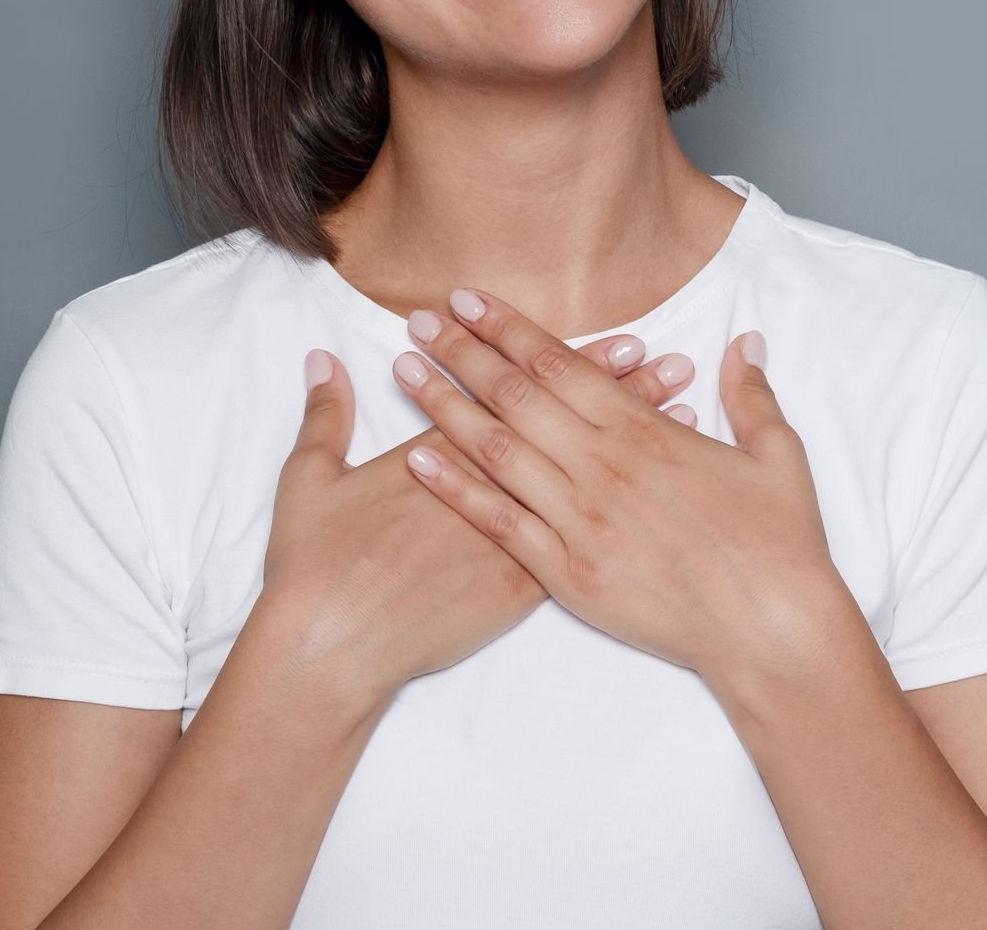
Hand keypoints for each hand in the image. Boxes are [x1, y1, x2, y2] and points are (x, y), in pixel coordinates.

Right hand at [258, 332, 701, 704]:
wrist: (331, 648)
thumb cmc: (314, 568)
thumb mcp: (309, 482)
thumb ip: (324, 418)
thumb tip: (322, 362)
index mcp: (439, 456)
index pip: (513, 396)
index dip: (561, 365)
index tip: (610, 338)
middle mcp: (485, 488)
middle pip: (560, 425)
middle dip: (613, 386)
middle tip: (659, 351)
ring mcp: (507, 538)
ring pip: (582, 474)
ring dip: (630, 433)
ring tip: (677, 399)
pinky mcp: (518, 586)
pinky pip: (582, 534)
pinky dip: (622, 502)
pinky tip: (655, 482)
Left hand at [390, 286, 850, 683]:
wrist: (771, 625)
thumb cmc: (781, 542)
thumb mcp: (777, 454)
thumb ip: (752, 393)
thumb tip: (744, 340)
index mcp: (647, 432)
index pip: (561, 365)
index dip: (510, 329)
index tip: (471, 300)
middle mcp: (603, 466)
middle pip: (515, 395)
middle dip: (463, 352)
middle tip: (419, 319)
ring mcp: (580, 519)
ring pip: (497, 450)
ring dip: (446, 407)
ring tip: (406, 373)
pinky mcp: (568, 571)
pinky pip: (500, 522)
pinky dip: (456, 489)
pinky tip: (419, 461)